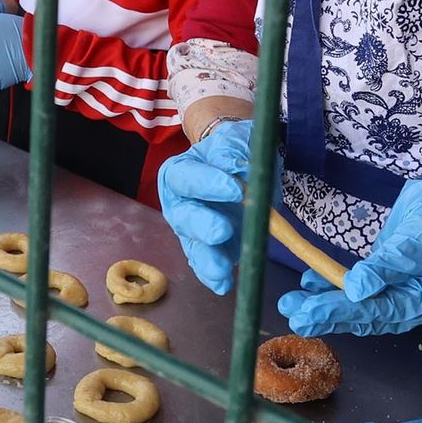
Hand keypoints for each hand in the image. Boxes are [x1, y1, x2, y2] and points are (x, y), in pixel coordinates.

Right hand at [158, 119, 252, 294]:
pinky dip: (214, 276)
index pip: (187, 178)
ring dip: (207, 259)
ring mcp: (192, 231)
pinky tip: (224, 283)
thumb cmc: (234, 151)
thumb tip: (237, 168)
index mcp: (180, 172)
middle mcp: (180, 203)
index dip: (208, 183)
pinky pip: (206, 265)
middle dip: (202, 226)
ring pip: (193, 246)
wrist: (241, 168)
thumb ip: (233, 149)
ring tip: (222, 270)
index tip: (236, 189)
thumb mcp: (236, 139)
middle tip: (223, 231)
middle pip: (184, 217)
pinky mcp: (207, 250)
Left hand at [280, 160, 421, 336]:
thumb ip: (386, 267)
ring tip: (292, 305)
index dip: (341, 312)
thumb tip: (354, 290)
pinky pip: (356, 284)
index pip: (377, 312)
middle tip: (293, 316)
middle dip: (327, 314)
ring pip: (356, 303)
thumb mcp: (417, 240)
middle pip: (363, 315)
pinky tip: (310, 283)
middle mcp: (410, 301)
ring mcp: (396, 287)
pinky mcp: (384, 272)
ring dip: (324, 303)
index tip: (309, 313)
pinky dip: (333, 284)